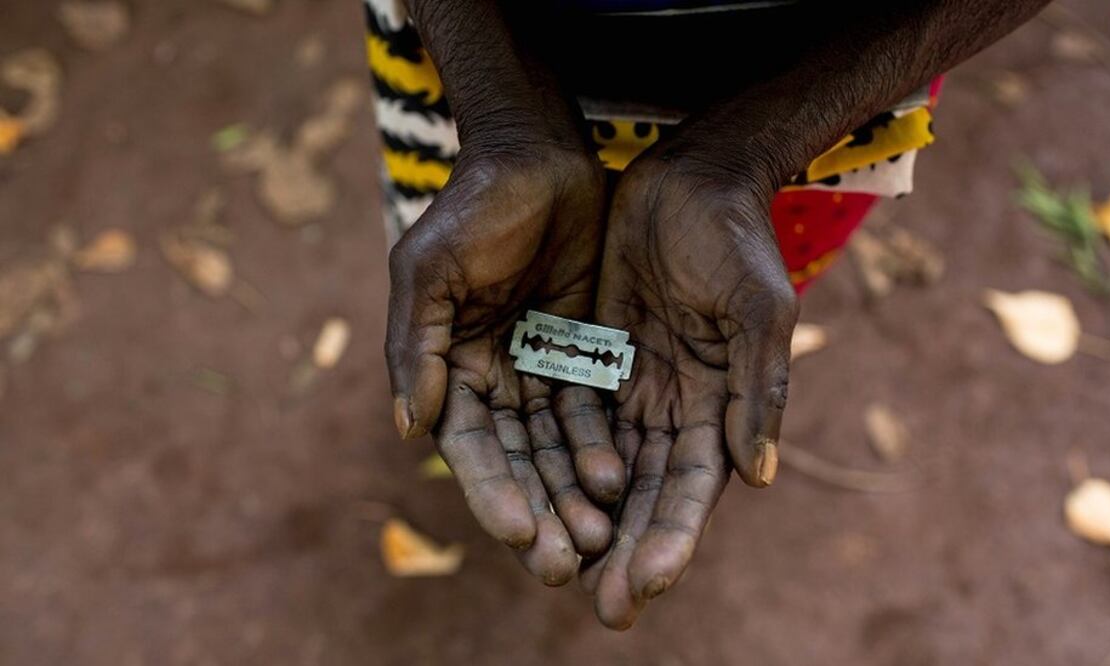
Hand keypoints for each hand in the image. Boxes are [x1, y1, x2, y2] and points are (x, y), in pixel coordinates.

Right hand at [386, 144, 624, 584]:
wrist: (538, 156)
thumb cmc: (473, 207)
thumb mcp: (430, 268)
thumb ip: (415, 345)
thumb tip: (409, 429)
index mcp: (448, 367)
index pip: (470, 446)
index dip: (492, 492)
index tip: (518, 535)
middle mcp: (493, 379)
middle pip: (516, 461)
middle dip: (537, 512)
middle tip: (564, 565)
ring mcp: (541, 369)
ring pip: (557, 448)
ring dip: (572, 494)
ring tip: (599, 539)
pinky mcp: (586, 354)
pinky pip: (595, 412)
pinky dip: (602, 448)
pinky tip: (619, 482)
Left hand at [586, 156, 798, 627]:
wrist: (691, 178)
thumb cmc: (736, 239)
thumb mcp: (758, 308)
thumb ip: (760, 388)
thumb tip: (759, 478)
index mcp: (721, 404)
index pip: (693, 487)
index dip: (672, 537)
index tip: (645, 585)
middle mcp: (676, 406)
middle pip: (647, 494)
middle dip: (627, 550)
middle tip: (603, 610)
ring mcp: (633, 385)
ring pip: (604, 467)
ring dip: (586, 520)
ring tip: (560, 572)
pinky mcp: (594, 357)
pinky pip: (571, 418)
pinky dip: (556, 461)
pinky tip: (535, 500)